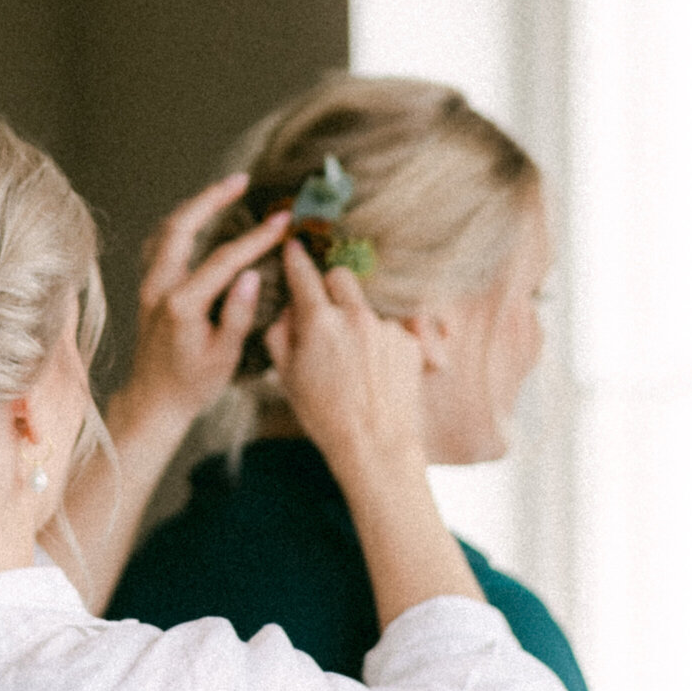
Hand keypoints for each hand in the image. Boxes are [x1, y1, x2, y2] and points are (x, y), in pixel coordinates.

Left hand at [121, 173, 290, 435]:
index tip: (282, 221)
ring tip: (222, 191)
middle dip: (212, 198)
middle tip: (241, 180)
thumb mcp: (223, 357)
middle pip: (182, 226)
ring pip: (166, 230)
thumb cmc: (191, 385)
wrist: (153, 401)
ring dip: (194, 206)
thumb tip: (250, 274)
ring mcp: (148, 286)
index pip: (224, 259)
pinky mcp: (147, 288)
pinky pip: (159, 243)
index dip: (256, 237)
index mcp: (182, 305)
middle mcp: (159, 288)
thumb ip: (238, 314)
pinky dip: (178, 224)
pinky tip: (196, 219)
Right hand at [264, 237, 426, 482]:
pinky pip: (391, 327)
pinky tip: (377, 371)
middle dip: (331, 287)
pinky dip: (382, 341)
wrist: (375, 444)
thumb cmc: (325, 416)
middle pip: (341, 276)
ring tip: (356, 360)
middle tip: (327, 313)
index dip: (296, 258)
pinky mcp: (410, 340)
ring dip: (358, 320)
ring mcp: (387, 327)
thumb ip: (281, 334)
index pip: (304, 274)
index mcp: (320, 322)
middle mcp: (355, 316)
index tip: (293, 246)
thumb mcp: (287, 377)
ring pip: (367, 304)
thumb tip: (288, 310)